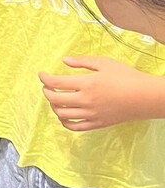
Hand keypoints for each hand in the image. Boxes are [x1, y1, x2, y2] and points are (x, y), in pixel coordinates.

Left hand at [39, 56, 164, 130]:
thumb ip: (82, 62)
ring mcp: (91, 115)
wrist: (145, 97)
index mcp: (87, 84)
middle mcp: (86, 101)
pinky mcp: (97, 124)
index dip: (44, 78)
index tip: (42, 74)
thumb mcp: (105, 63)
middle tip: (47, 86)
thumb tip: (64, 61)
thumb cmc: (127, 77)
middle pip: (55, 99)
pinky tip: (64, 114)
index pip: (56, 83)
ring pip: (61, 114)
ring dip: (53, 106)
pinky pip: (74, 127)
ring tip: (56, 98)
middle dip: (46, 92)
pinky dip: (64, 121)